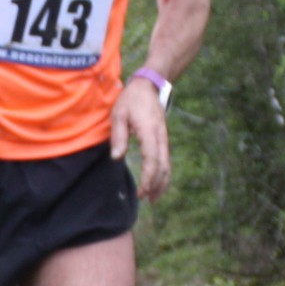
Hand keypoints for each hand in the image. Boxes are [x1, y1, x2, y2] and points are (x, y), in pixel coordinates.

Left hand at [111, 83, 173, 201]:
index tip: (142, 192)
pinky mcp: (162, 139)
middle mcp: (160, 137)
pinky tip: (157, 183)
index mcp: (149, 132)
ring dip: (162, 183)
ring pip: (167, 165)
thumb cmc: (131, 100)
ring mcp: (163, 139)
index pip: (152, 160)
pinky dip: (163, 174)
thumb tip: (117, 158)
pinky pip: (166, 160)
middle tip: (146, 200)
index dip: (148, 178)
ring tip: (154, 198)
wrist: (148, 86)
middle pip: (163, 166)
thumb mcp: (119, 114)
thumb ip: (118, 136)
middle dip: (156, 185)